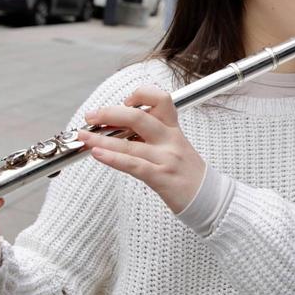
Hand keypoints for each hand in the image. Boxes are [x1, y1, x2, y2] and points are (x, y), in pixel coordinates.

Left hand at [78, 85, 205, 213]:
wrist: (211, 199)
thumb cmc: (189, 175)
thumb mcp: (176, 147)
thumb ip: (154, 136)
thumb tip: (121, 129)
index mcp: (174, 130)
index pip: (160, 99)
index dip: (140, 95)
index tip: (124, 101)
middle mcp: (170, 140)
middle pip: (138, 116)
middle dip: (109, 113)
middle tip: (91, 116)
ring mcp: (166, 158)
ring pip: (129, 142)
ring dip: (100, 138)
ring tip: (83, 136)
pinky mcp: (161, 177)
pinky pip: (132, 164)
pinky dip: (112, 158)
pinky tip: (97, 153)